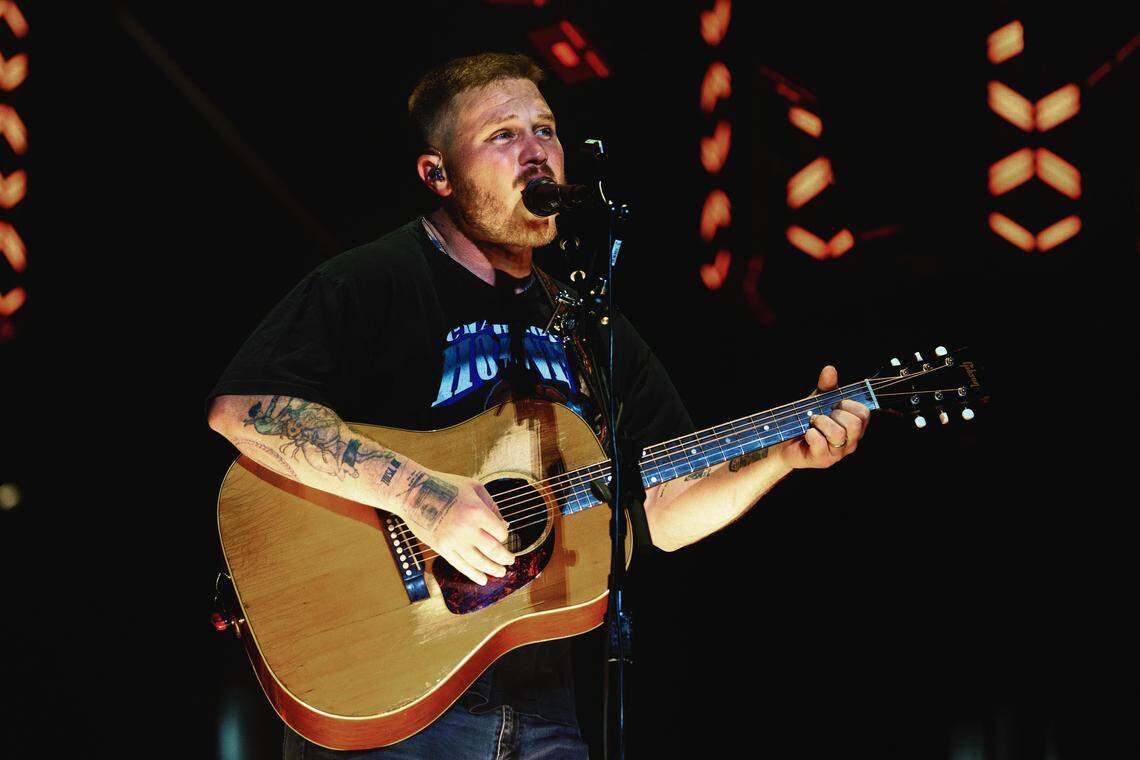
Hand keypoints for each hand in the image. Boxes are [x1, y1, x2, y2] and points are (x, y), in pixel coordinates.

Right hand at [392, 468, 514, 585]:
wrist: (413, 492)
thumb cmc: (444, 485)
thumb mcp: (473, 487)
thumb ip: (491, 505)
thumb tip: (504, 525)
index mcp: (477, 511)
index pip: (500, 532)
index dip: (505, 536)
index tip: (502, 535)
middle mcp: (467, 529)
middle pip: (494, 550)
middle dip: (505, 558)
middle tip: (510, 561)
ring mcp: (453, 541)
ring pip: (479, 562)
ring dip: (492, 569)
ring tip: (500, 573)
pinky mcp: (442, 549)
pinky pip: (461, 566)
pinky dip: (473, 575)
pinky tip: (482, 579)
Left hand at [776, 365, 869, 469]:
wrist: (785, 443)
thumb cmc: (807, 421)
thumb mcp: (818, 401)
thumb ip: (826, 386)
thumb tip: (830, 369)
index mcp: (855, 427)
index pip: (864, 413)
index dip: (848, 404)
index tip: (834, 404)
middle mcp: (851, 442)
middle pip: (855, 424)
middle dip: (835, 414)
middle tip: (822, 415)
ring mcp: (838, 453)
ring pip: (838, 434)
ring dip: (821, 422)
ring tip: (813, 422)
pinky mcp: (823, 460)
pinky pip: (819, 443)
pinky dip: (810, 433)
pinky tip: (807, 433)